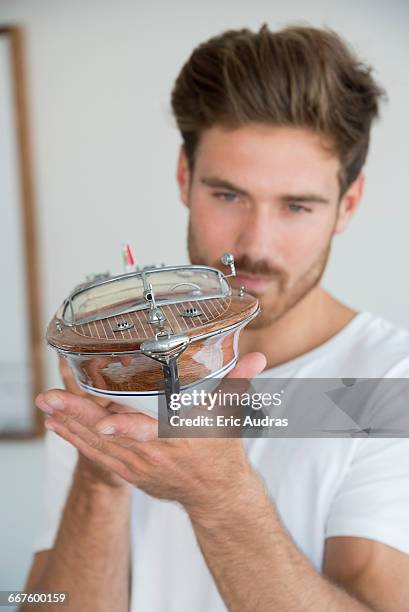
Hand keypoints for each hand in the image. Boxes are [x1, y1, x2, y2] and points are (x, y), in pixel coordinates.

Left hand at [37, 352, 265, 510]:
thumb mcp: (230, 415)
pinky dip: (76, 442)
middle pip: (112, 437)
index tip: (104, 424)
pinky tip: (57, 426)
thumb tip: (258, 358)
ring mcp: (138, 467)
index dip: (127, 430)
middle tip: (51, 398)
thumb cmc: (221, 450)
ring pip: (98, 447)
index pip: (152, 433)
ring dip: (70, 426)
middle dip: (79, 417)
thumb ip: (238, 383)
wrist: (215, 494)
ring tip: (47, 406)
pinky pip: (97, 459)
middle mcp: (154, 455)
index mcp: (179, 437)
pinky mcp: (129, 473)